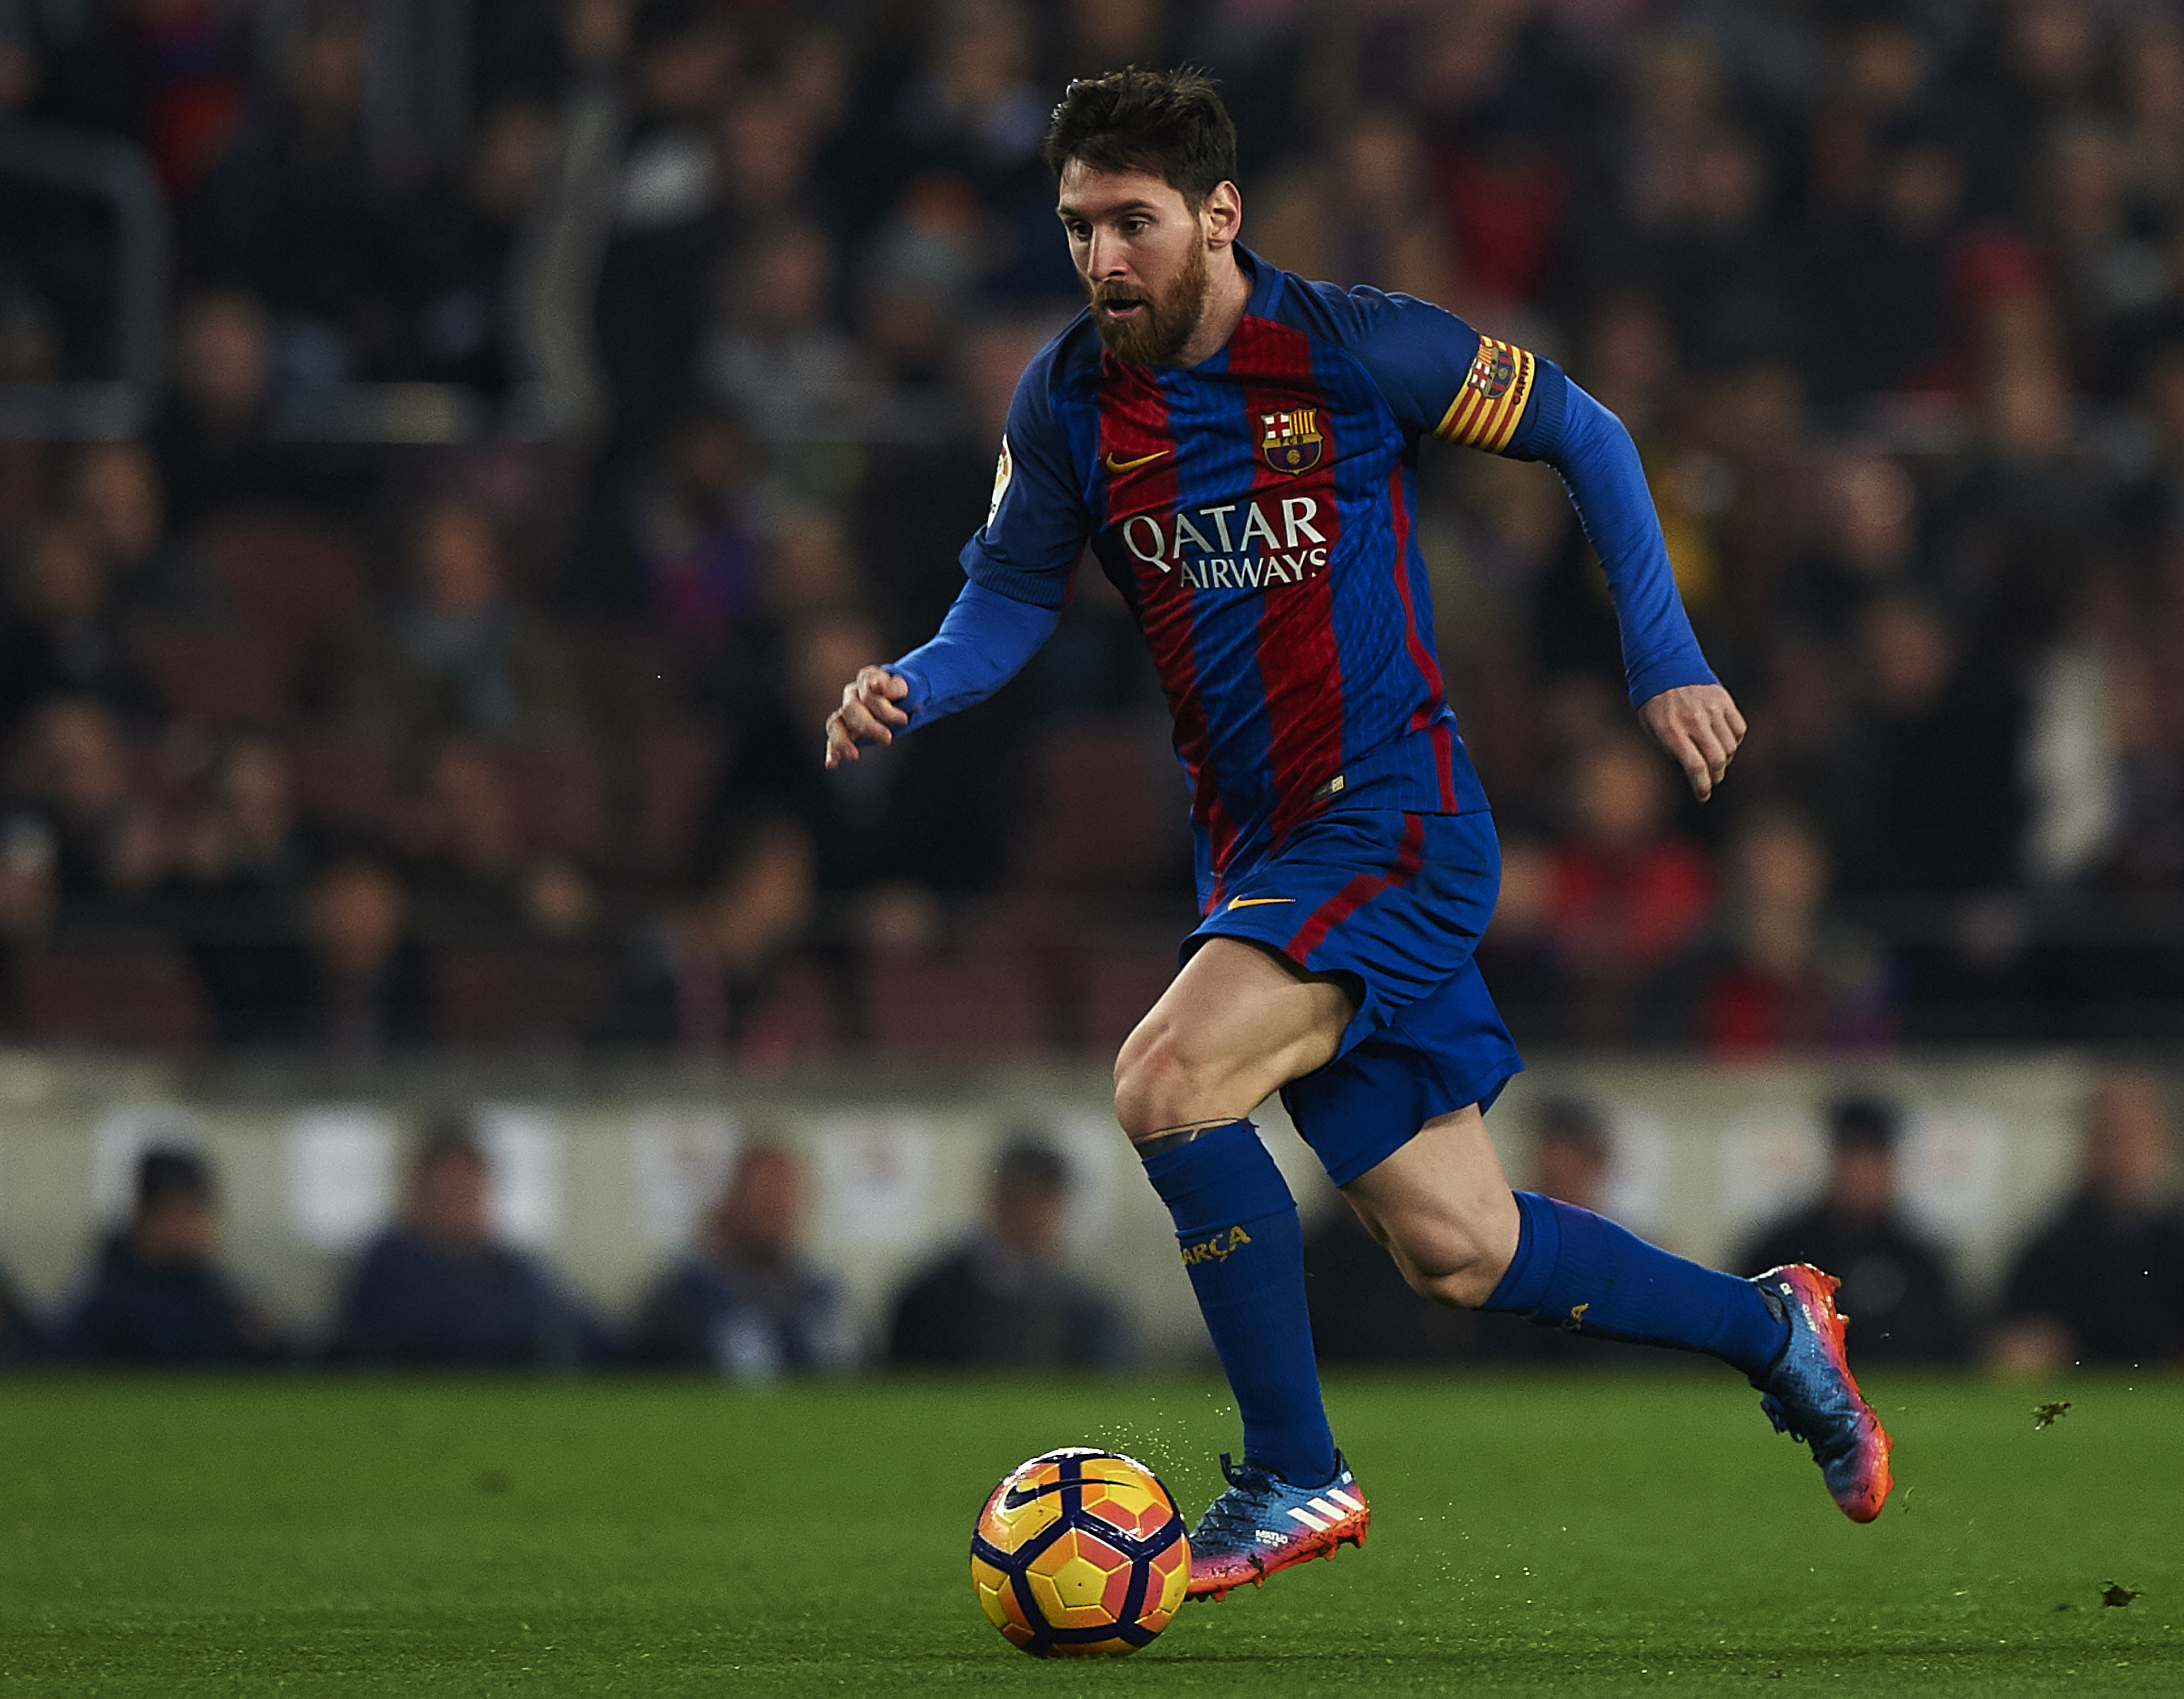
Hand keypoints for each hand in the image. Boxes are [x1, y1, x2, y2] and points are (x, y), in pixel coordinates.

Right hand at [823, 666, 909, 767]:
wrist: (900, 698)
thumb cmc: (902, 693)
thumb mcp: (904, 688)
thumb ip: (896, 687)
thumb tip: (883, 689)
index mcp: (867, 679)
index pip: (869, 693)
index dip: (885, 709)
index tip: (903, 720)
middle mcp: (852, 694)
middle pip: (851, 709)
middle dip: (869, 726)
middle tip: (887, 739)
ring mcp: (846, 713)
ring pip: (835, 724)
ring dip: (843, 741)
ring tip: (853, 756)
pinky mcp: (844, 730)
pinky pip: (833, 740)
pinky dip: (832, 752)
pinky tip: (831, 764)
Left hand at [1638, 682, 1745, 800]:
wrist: (1664, 664)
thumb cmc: (1654, 702)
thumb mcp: (1652, 729)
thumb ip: (1670, 750)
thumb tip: (1693, 770)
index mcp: (1671, 730)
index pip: (1694, 766)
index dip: (1701, 785)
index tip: (1703, 796)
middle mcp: (1693, 720)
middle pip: (1717, 759)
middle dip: (1715, 776)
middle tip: (1711, 779)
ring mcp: (1711, 709)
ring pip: (1730, 746)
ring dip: (1724, 758)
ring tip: (1715, 758)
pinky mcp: (1724, 700)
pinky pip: (1738, 729)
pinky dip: (1734, 739)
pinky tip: (1723, 739)